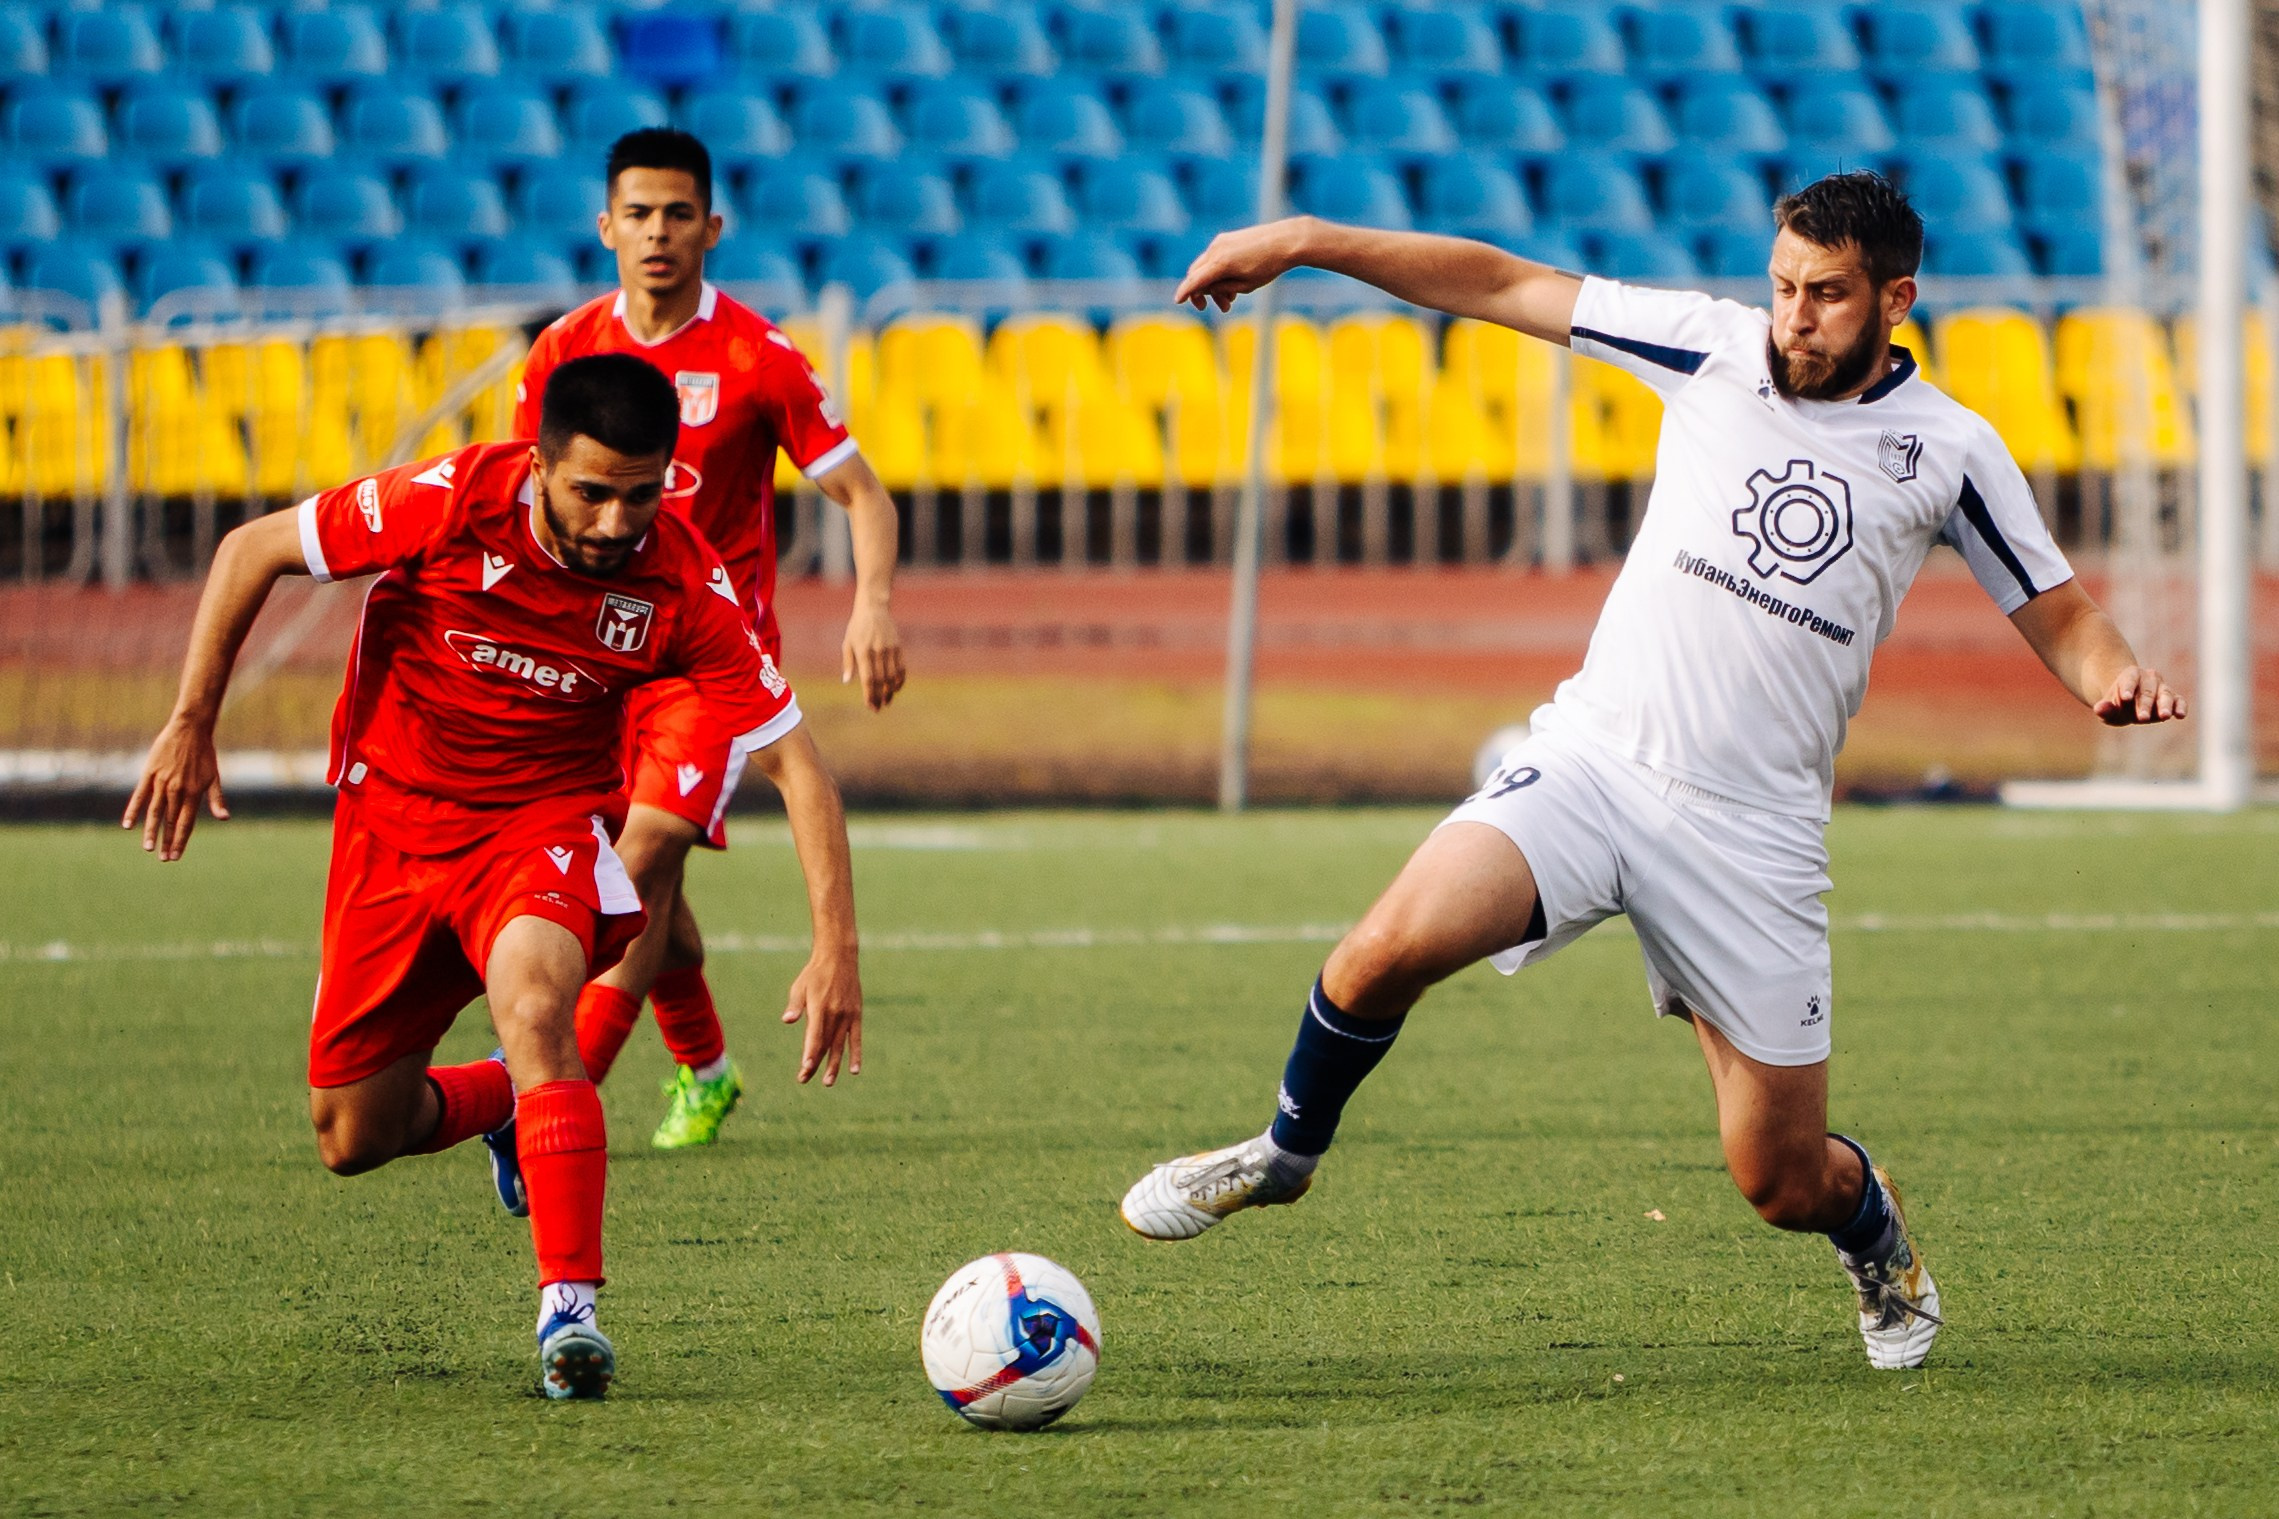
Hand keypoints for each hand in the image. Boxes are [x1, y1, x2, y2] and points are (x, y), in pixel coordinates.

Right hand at [123, 714, 228, 860]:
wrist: (190, 729)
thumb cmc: (205, 755)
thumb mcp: (214, 777)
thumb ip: (217, 799)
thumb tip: (224, 818)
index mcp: (194, 793)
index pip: (186, 823)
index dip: (180, 841)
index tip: (175, 856)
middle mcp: (177, 790)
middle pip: (171, 821)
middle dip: (167, 841)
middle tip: (164, 859)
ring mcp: (162, 782)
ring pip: (155, 812)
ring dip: (151, 831)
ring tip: (148, 848)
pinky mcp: (149, 774)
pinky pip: (139, 796)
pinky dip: (133, 810)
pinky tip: (128, 825)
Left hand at [783, 942, 861, 1085]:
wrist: (839, 958)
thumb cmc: (814, 974)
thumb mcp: (800, 987)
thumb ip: (795, 1006)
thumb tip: (787, 1020)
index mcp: (819, 1007)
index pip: (814, 1036)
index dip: (810, 1053)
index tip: (805, 1068)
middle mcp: (835, 1014)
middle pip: (824, 1044)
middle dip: (814, 1063)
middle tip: (804, 1079)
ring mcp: (847, 1016)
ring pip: (839, 1045)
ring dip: (834, 1065)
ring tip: (827, 1082)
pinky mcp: (856, 1015)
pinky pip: (856, 1039)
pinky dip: (855, 1054)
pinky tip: (854, 1070)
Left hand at [841, 599, 905, 711]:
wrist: (873, 609)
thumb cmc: (857, 627)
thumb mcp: (847, 643)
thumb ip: (848, 662)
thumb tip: (847, 681)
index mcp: (863, 652)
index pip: (868, 679)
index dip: (869, 695)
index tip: (870, 706)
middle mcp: (878, 651)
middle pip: (881, 680)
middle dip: (880, 697)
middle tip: (878, 708)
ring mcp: (889, 649)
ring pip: (892, 676)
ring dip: (890, 692)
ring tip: (886, 702)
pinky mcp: (898, 647)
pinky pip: (901, 668)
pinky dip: (899, 680)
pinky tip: (895, 688)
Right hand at [1173, 218, 1313, 311]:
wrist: (1286, 241)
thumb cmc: (1268, 266)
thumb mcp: (1245, 285)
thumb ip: (1221, 288)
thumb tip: (1203, 288)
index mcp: (1220, 263)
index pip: (1194, 280)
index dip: (1185, 292)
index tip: (1177, 301)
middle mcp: (1216, 249)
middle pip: (1196, 273)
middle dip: (1201, 292)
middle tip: (1211, 307)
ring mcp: (1221, 241)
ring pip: (1206, 266)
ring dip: (1211, 284)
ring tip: (1229, 300)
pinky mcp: (1228, 238)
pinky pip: (1214, 258)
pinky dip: (1217, 272)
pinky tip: (1232, 283)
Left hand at [2093, 666, 2187, 725]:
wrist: (2130, 701)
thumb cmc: (2118, 705)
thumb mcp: (2108, 708)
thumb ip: (2105, 709)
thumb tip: (2098, 709)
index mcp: (2130, 675)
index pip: (2129, 680)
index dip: (2127, 688)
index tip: (2125, 698)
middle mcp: (2149, 678)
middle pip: (2147, 691)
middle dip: (2145, 705)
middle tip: (2141, 718)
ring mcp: (2163, 687)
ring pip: (2165, 694)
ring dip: (2165, 706)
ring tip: (2164, 716)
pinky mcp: (2174, 698)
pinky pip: (2179, 700)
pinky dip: (2181, 707)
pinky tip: (2180, 715)